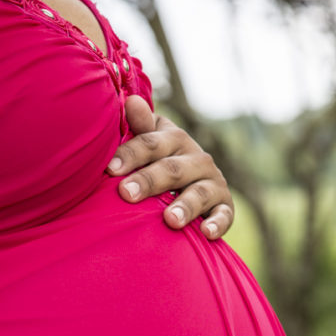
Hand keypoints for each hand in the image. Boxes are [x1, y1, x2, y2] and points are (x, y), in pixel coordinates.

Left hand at [106, 95, 234, 239]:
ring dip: (185, 206)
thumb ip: (141, 128)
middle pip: (172, 169)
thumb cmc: (160, 163)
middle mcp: (197, 158)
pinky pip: (224, 215)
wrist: (192, 187)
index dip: (131, 154)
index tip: (110, 169)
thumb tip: (131, 101)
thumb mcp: (150, 144)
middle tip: (127, 193)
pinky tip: (206, 233)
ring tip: (170, 220)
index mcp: (174, 139)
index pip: (151, 143)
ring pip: (199, 193)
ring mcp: (213, 182)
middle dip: (149, 181)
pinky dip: (217, 223)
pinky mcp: (225, 206)